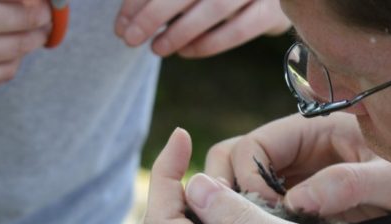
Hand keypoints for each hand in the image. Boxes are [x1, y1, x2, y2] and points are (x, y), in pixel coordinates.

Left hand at [115, 0, 289, 57]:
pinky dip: (208, 43)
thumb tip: (131, 17)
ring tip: (156, 49)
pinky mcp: (269, 11)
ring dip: (179, 32)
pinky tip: (185, 51)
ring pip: (213, 8)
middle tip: (130, 39)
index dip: (139, 0)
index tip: (121, 24)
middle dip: (152, 15)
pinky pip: (237, 30)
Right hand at [205, 113, 390, 223]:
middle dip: (231, 196)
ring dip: (245, 221)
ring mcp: (300, 188)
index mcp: (316, 132)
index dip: (246, 176)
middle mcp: (300, 158)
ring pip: (247, 199)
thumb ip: (353, 182)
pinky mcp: (308, 218)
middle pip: (237, 167)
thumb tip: (297, 200)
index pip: (255, 145)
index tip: (264, 211)